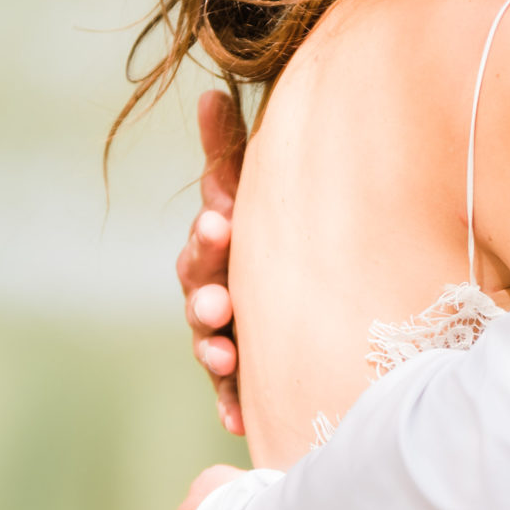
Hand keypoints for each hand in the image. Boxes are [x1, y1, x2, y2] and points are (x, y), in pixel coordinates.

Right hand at [177, 91, 246, 436]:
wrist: (309, 298)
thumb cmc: (272, 234)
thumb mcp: (254, 192)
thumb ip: (228, 149)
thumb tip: (208, 91)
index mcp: (217, 244)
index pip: (207, 235)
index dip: (210, 231)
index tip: (223, 221)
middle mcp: (213, 288)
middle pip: (200, 289)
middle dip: (206, 290)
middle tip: (219, 295)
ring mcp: (223, 333)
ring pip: (209, 341)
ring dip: (212, 348)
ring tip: (224, 354)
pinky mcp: (242, 379)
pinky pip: (232, 394)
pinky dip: (231, 404)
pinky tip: (239, 419)